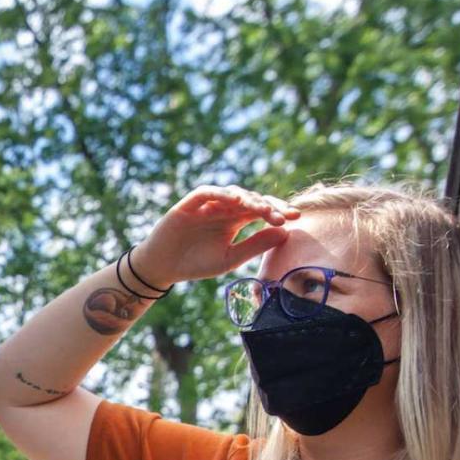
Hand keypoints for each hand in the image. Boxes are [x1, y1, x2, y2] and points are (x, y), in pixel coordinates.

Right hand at [132, 186, 299, 288]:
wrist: (163, 268)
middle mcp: (224, 208)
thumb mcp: (230, 258)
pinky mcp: (189, 204)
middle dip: (269, 205)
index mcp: (235, 221)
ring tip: (262, 210)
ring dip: (248, 199)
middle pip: (251, 199)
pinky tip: (235, 200)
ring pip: (232, 193)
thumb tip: (286, 233)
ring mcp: (207, 204)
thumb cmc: (196, 264)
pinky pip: (207, 192)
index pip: (261, 210)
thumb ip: (255, 245)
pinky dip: (221, 193)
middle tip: (284, 215)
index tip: (296, 218)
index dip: (278, 211)